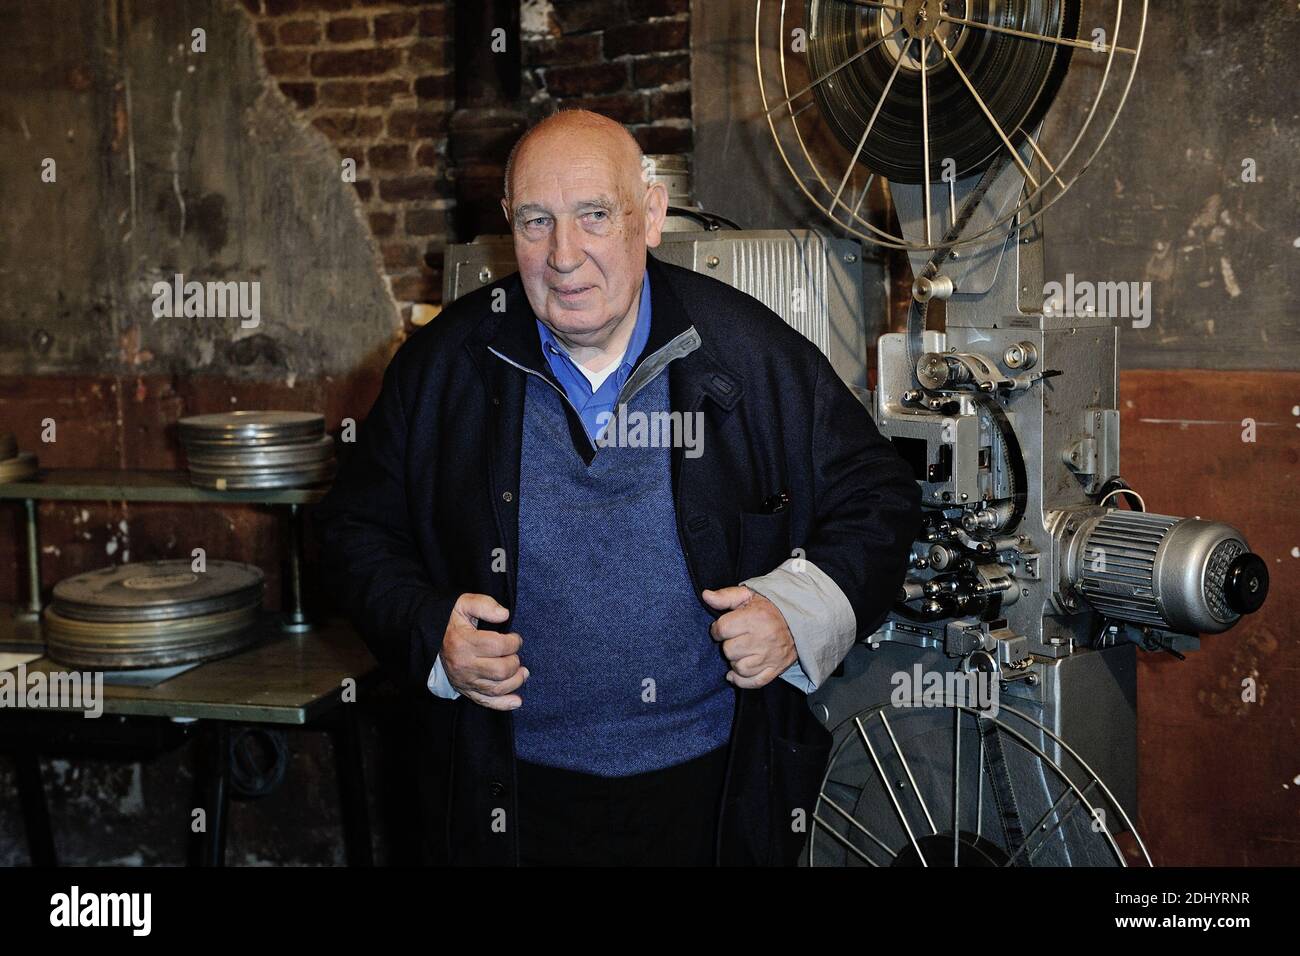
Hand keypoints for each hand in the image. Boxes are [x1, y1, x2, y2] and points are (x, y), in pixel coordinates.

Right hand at [440, 593, 527, 709]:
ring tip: (523, 672)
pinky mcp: (465, 690)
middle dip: (514, 662)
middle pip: (500, 671)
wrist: (430, 636)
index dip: (514, 642)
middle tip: (515, 654)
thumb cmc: (451, 619)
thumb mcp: (464, 603)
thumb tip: (504, 615)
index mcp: (464, 642)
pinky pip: (485, 702)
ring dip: (515, 681)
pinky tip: (517, 701)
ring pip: (496, 689)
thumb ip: (484, 605)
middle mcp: (463, 665)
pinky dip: (503, 704)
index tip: (515, 637)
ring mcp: (464, 680)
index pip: (498, 646)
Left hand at [702, 586, 797, 689]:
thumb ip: (726, 596)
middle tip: (736, 639)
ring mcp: (770, 656)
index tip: (724, 628)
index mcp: (755, 618)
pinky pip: (753, 682)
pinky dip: (742, 680)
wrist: (799, 620)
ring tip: (741, 652)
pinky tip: (736, 672)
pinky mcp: (776, 669)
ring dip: (736, 661)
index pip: (722, 629)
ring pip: (739, 668)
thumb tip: (706, 596)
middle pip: (729, 650)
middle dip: (729, 644)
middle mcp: (763, 638)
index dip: (718, 629)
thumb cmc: (769, 608)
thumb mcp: (748, 595)